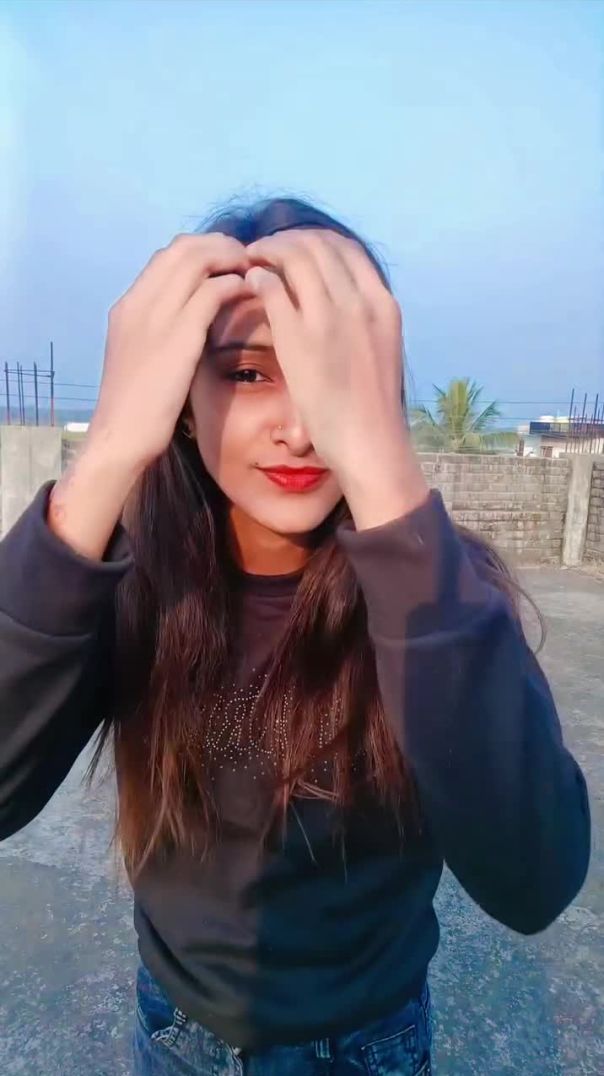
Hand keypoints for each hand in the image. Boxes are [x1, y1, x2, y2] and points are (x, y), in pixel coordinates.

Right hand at [88, 233, 250, 471]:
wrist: (121, 435)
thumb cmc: (136, 407)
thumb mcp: (141, 357)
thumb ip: (160, 331)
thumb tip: (190, 319)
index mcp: (128, 306)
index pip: (166, 256)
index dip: (200, 249)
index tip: (224, 260)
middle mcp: (139, 302)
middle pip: (183, 247)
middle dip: (219, 245)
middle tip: (244, 259)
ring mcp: (157, 316)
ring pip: (197, 260)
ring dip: (229, 258)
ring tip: (250, 271)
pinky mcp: (179, 335)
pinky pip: (212, 291)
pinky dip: (233, 285)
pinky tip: (246, 294)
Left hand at [245, 229, 428, 526]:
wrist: (372, 444)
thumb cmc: (373, 408)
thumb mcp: (380, 349)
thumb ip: (361, 319)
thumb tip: (336, 301)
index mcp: (382, 303)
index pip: (345, 247)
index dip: (313, 239)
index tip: (293, 247)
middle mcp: (359, 301)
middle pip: (317, 244)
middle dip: (285, 239)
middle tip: (262, 250)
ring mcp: (330, 317)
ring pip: (293, 256)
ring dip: (267, 251)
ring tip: (250, 261)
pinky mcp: (300, 338)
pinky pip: (273, 289)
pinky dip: (259, 279)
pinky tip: (250, 286)